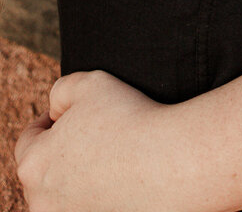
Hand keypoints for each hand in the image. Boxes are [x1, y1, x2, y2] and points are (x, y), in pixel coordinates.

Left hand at [15, 71, 191, 211]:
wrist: (170, 161)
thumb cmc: (128, 120)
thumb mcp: (89, 83)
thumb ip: (60, 90)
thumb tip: (56, 109)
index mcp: (32, 166)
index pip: (29, 140)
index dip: (51, 120)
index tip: (73, 113)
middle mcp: (42, 202)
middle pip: (45, 170)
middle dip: (64, 150)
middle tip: (97, 132)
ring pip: (66, 192)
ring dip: (81, 174)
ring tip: (113, 154)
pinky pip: (91, 205)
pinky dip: (100, 193)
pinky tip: (123, 175)